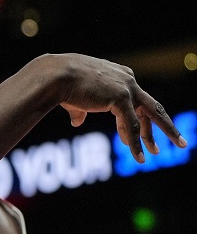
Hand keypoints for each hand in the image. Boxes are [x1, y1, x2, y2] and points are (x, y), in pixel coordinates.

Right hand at [53, 53, 182, 162]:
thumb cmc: (60, 84)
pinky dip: (135, 143)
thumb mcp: (75, 98)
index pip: (134, 101)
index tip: (132, 138)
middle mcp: (127, 80)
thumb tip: (78, 122)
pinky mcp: (121, 98)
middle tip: (178, 141)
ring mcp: (126, 89)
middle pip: (151, 106)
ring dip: (155, 136)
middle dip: (164, 125)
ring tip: (162, 152)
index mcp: (119, 77)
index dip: (133, 122)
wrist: (55, 76)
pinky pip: (131, 125)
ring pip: (149, 115)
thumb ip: (80, 110)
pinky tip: (139, 157)